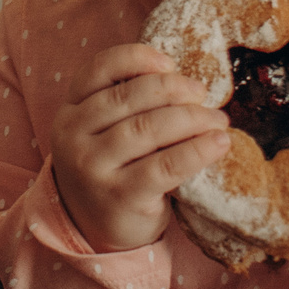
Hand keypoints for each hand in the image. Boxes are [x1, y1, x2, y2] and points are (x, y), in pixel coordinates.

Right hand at [51, 44, 233, 253]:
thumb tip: (186, 80)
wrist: (93, 230)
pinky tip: (219, 144)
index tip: (170, 63)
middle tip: (203, 94)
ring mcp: (93, 168)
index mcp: (69, 111)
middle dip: (174, 89)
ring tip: (218, 120)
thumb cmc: (111, 170)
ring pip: (149, 128)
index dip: (137, 58)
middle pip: (130, 97)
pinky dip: (198, 150)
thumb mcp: (101, 133)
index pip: (98, 70)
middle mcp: (73, 136)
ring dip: (192, 118)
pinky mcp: (120, 196)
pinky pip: (166, 165)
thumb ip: (125, 104)